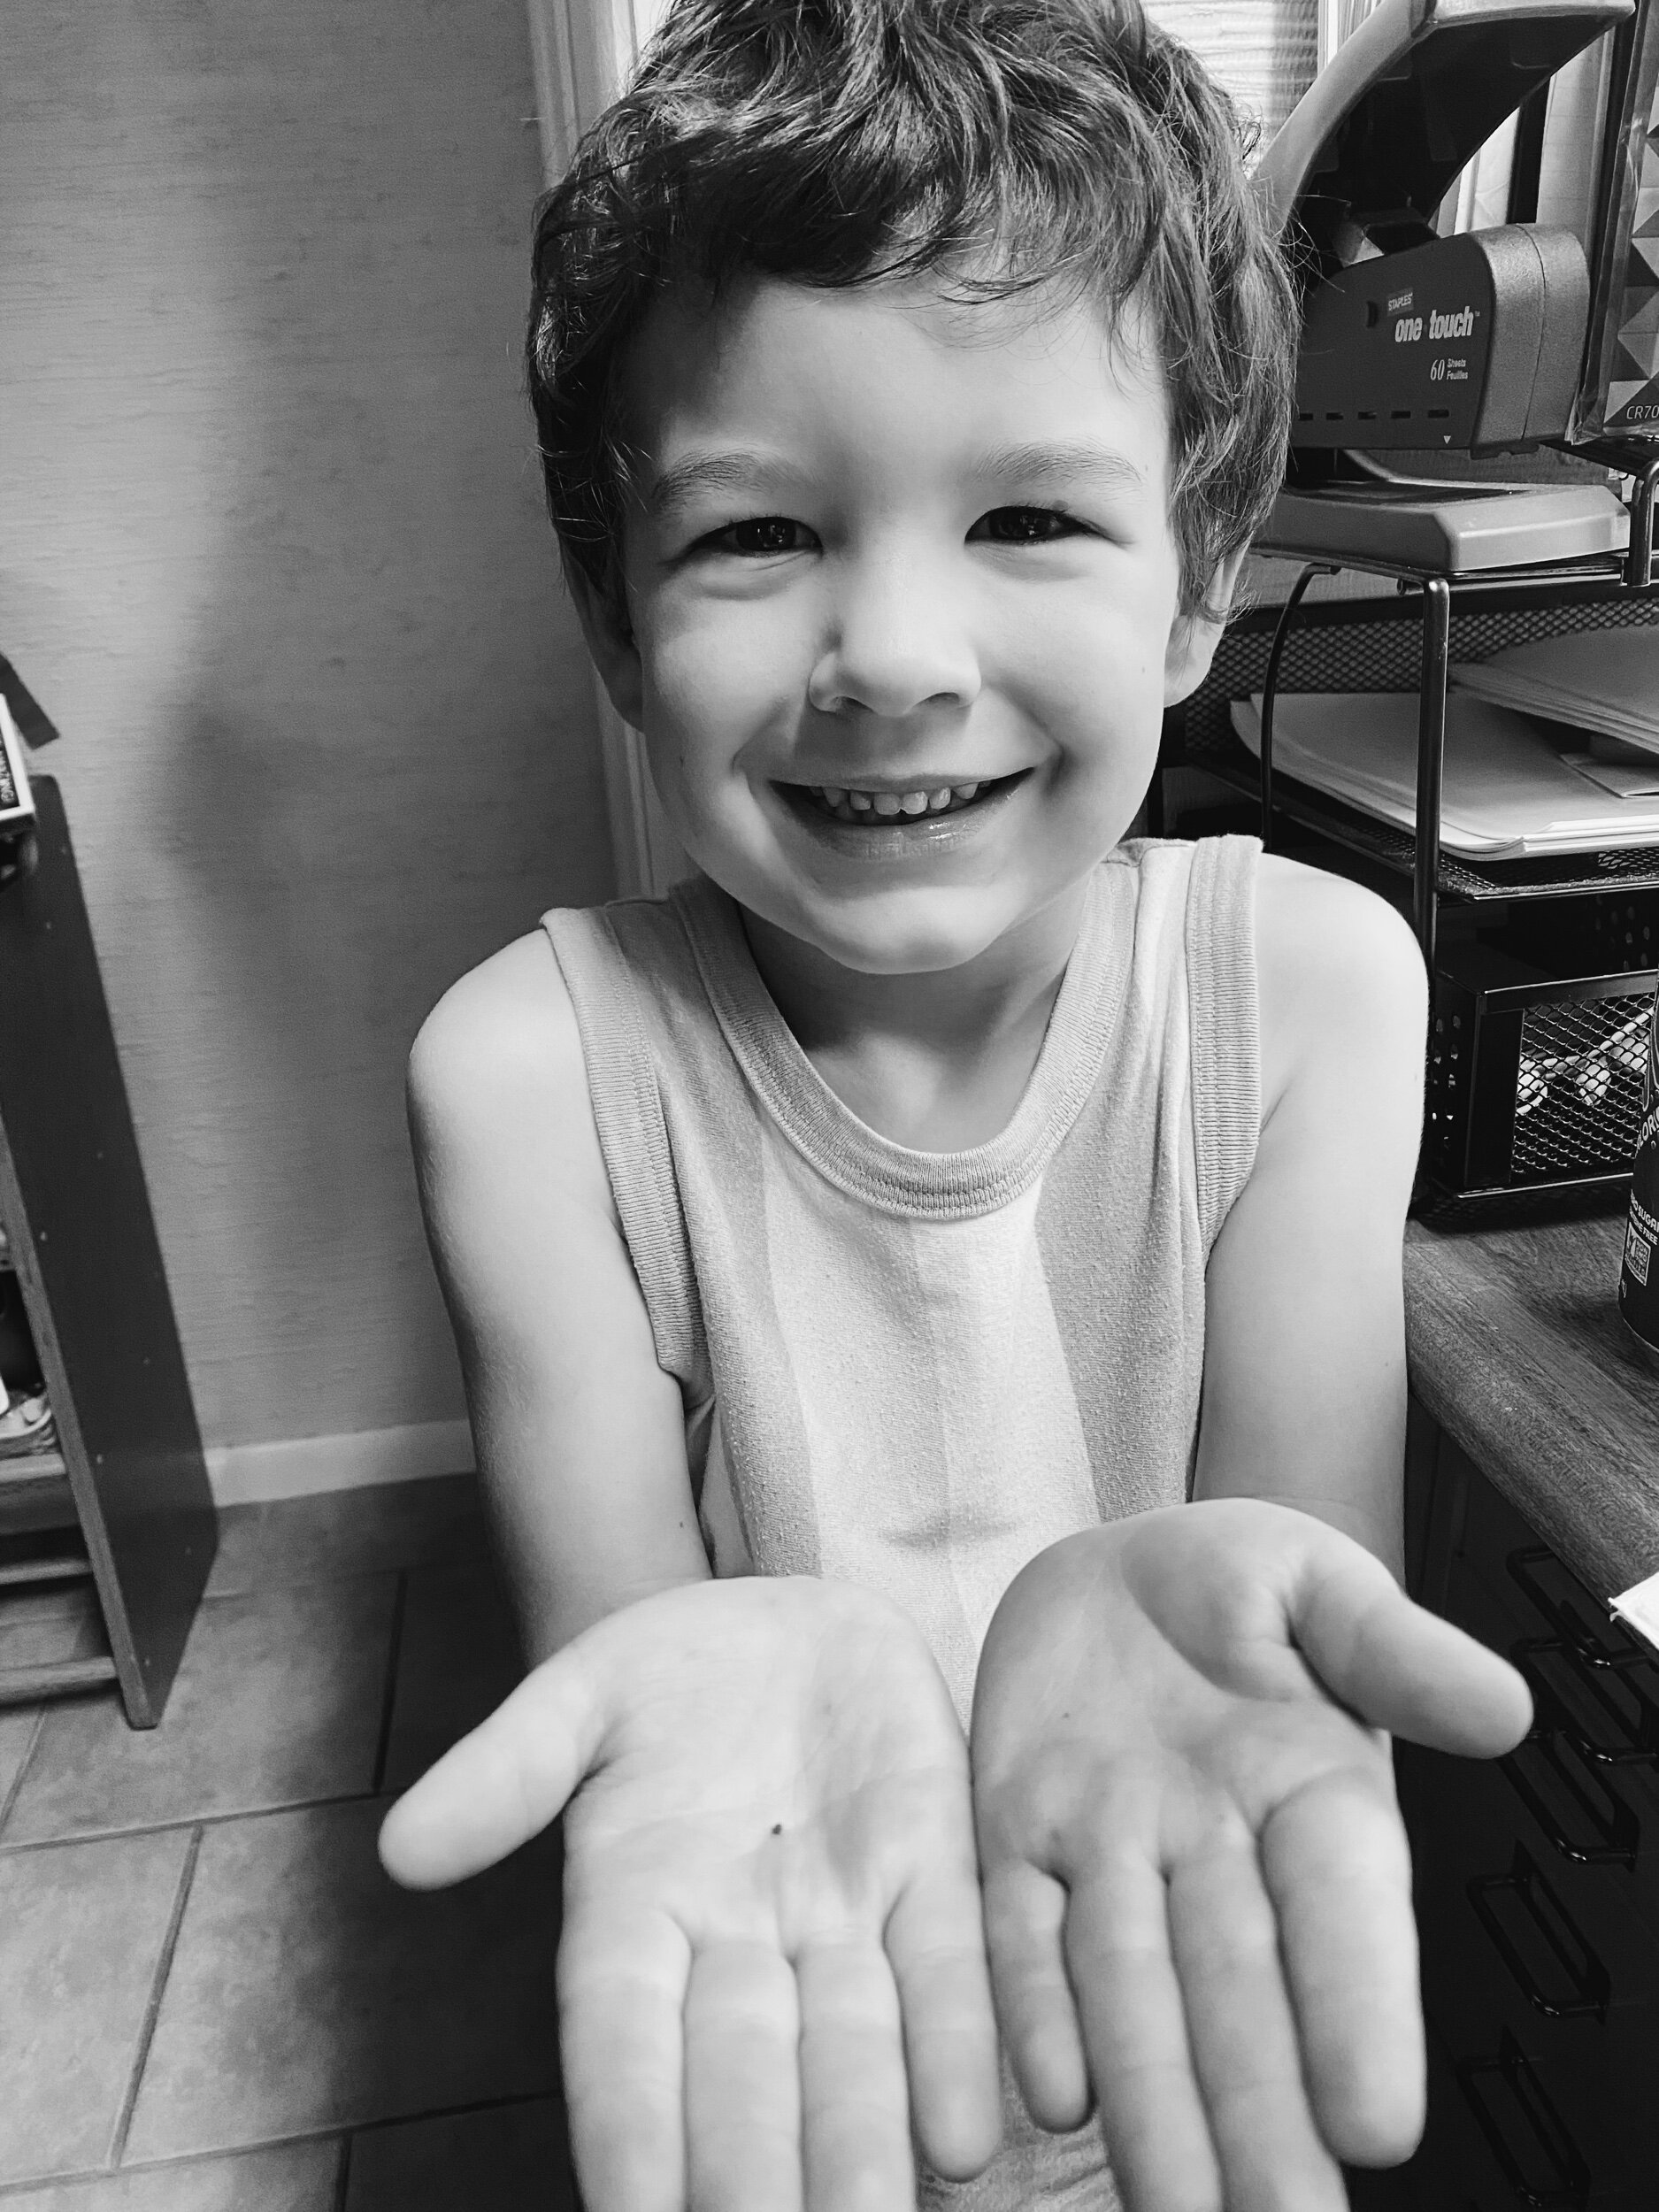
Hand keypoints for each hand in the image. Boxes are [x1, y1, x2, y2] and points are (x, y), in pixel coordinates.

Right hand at [379, 1576, 1000, 2211]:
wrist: (789, 1622)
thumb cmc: (666, 1674)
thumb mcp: (581, 1695)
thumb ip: (509, 1769)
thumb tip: (400, 1849)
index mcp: (633, 1908)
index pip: (618, 2039)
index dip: (623, 2125)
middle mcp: (739, 1943)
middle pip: (743, 2076)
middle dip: (754, 2171)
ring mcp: (841, 1916)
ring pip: (853, 2049)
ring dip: (867, 2143)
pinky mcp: (933, 1870)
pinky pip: (947, 1968)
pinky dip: (960, 2046)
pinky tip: (976, 2132)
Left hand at [969, 1499, 1532, 2211]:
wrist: (1118, 1567)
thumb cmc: (1238, 1581)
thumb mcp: (1315, 1580)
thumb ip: (1391, 1643)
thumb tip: (1498, 1706)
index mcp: (1317, 1794)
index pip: (1345, 1916)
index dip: (1360, 2015)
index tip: (1378, 2122)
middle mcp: (1220, 1852)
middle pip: (1244, 1998)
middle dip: (1261, 2119)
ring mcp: (1115, 1855)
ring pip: (1134, 1995)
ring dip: (1152, 2108)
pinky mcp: (1018, 1841)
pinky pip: (1023, 1935)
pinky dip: (1034, 2011)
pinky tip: (1052, 2096)